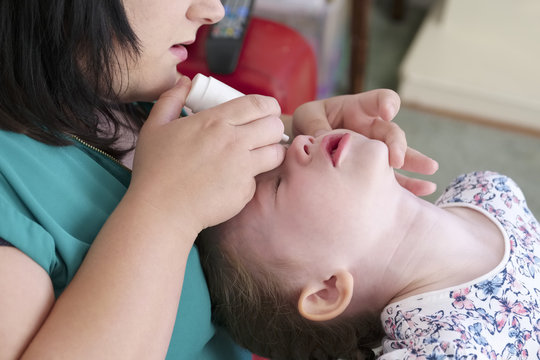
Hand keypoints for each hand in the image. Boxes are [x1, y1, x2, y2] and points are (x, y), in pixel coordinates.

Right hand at [130, 76, 285, 230]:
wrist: (160, 210)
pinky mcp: (245, 191)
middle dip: (273, 127)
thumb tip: (184, 82)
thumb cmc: (154, 169)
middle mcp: (234, 142)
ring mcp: (242, 168)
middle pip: (274, 126)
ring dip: (270, 152)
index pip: (259, 104)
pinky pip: (258, 180)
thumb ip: (171, 100)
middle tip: (263, 134)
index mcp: (215, 122)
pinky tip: (234, 181)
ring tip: (258, 156)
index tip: (267, 112)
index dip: (269, 106)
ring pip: (276, 153)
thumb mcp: (155, 127)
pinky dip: (251, 179)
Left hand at [292, 90, 437, 195]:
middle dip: (397, 144)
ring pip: (399, 155)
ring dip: (414, 163)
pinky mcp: (374, 170)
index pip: (379, 100)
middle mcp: (371, 128)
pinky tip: (423, 191)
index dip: (386, 103)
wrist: (301, 147)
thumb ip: (316, 125)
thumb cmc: (306, 124)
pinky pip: (392, 178)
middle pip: (392, 132)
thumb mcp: (306, 118)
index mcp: (357, 109)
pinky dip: (406, 185)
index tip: (388, 112)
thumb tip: (324, 139)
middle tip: (397, 158)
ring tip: (430, 172)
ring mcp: (375, 151)